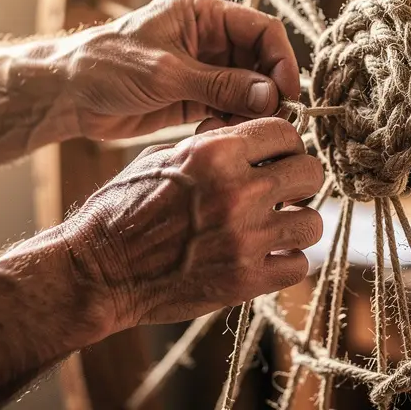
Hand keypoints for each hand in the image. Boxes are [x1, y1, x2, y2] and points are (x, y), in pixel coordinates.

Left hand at [56, 0, 300, 139]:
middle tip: (276, 119)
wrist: (66, 95)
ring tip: (253, 132)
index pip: (261, 29)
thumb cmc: (106, 66)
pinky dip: (235, 123)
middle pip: (259, 60)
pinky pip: (228, 108)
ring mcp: (202, 69)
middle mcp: (207, 38)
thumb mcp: (166, 73)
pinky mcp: (193, 97)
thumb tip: (270, 94)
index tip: (288, 91)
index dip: (281, 59)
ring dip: (254, 110)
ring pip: (247, 88)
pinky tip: (230, 136)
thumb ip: (220, 84)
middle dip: (270, 89)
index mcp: (202, 14)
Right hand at [59, 117, 324, 329]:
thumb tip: (241, 131)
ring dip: (297, 223)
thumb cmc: (123, 209)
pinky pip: (298, 265)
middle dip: (300, 180)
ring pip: (312, 222)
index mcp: (215, 153)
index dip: (284, 144)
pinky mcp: (245, 280)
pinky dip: (287, 262)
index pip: (286, 132)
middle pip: (310, 172)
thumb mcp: (161, 157)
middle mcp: (236, 191)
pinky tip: (267, 257)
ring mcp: (244, 239)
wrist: (98, 271)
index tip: (276, 157)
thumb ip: (209, 144)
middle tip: (283, 192)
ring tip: (277, 227)